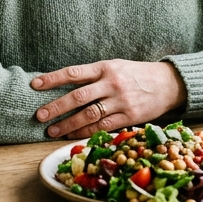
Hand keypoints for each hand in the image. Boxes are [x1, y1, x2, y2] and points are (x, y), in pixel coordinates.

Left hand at [30, 60, 187, 139]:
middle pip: (78, 96)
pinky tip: (71, 135)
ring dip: (68, 124)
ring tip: (51, 131)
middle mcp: (111, 83)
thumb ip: (93, 76)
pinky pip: (103, 127)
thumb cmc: (135, 74)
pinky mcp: (129, 117)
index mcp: (105, 67)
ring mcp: (121, 101)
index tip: (35, 85)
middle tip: (39, 116)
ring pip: (89, 115)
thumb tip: (64, 86)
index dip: (52, 79)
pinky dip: (85, 132)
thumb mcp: (114, 66)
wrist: (167, 84)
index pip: (73, 73)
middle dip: (56, 107)